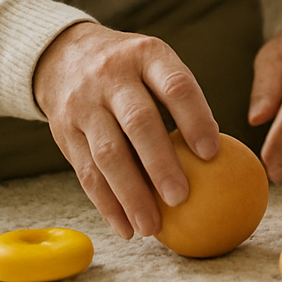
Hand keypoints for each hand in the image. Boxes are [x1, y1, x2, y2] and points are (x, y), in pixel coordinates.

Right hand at [34, 22, 218, 239]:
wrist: (63, 55)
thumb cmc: (130, 69)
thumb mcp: (156, 63)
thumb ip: (182, 98)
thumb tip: (217, 153)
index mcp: (147, 55)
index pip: (176, 86)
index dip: (196, 119)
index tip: (212, 154)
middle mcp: (113, 77)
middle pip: (139, 123)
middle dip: (161, 164)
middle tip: (182, 198)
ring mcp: (84, 104)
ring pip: (107, 154)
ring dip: (131, 195)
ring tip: (151, 227)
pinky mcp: (64, 132)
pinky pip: (85, 173)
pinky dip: (106, 204)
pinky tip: (125, 226)